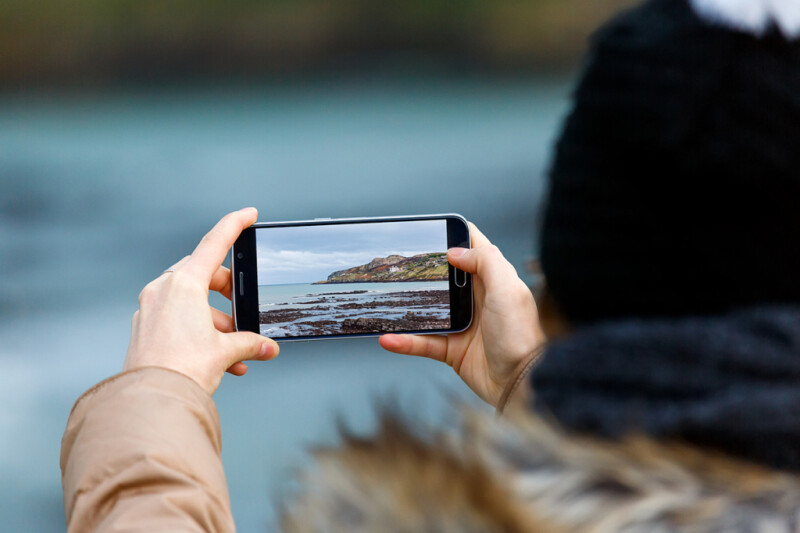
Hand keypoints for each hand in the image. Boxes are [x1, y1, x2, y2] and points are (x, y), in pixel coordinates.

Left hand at [123, 208, 278, 394]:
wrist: (151, 402)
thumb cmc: (182, 369)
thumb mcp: (225, 351)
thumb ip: (250, 343)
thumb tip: (267, 348)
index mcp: (183, 285)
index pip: (214, 243)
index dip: (234, 225)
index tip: (248, 214)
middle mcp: (163, 291)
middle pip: (204, 275)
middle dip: (229, 293)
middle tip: (245, 308)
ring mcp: (150, 309)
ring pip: (192, 302)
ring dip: (218, 322)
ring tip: (236, 351)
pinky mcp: (145, 329)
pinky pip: (178, 319)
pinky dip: (200, 332)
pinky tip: (218, 359)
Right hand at [379, 223, 543, 406]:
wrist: (522, 383)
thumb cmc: (520, 335)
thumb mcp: (507, 289)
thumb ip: (486, 262)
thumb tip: (456, 251)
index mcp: (494, 281)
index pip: (474, 251)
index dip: (455, 237)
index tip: (431, 229)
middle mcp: (479, 301)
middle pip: (446, 278)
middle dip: (423, 270)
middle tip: (397, 262)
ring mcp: (464, 326)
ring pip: (429, 310)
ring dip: (407, 307)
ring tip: (385, 298)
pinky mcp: (454, 351)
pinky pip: (424, 343)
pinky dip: (405, 342)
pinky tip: (388, 339)